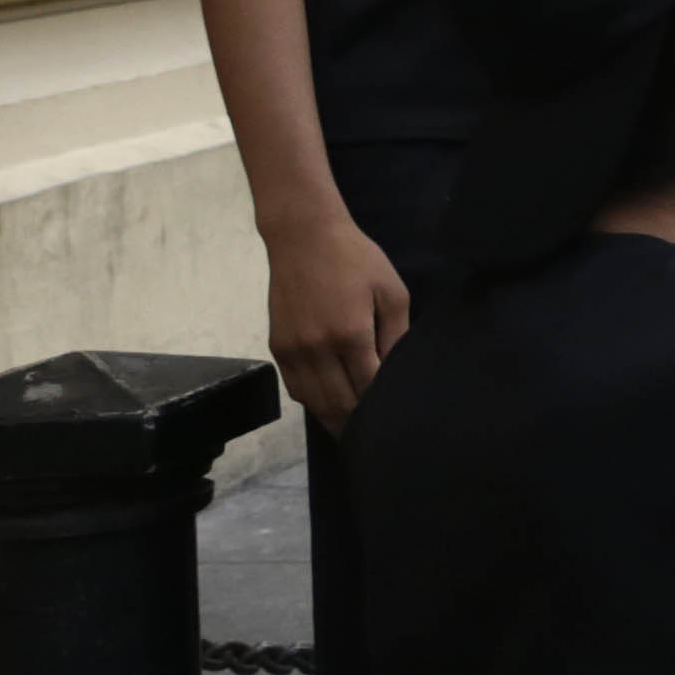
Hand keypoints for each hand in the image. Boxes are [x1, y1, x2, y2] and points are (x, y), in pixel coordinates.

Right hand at [264, 208, 410, 431]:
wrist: (303, 236)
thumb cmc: (355, 259)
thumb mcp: (391, 291)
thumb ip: (396, 334)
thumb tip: (396, 371)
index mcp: (350, 335)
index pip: (368, 389)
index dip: (380, 407)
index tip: (394, 419)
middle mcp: (317, 349)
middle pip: (339, 404)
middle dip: (357, 424)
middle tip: (375, 438)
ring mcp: (293, 350)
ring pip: (314, 402)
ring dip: (333, 420)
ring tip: (352, 430)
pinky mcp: (277, 347)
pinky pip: (295, 388)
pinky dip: (312, 402)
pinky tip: (328, 407)